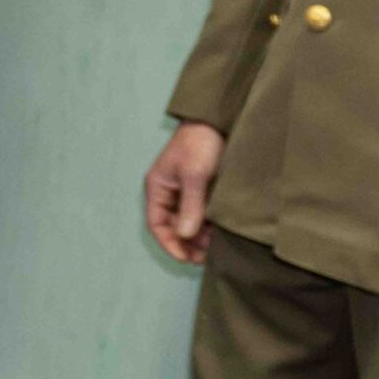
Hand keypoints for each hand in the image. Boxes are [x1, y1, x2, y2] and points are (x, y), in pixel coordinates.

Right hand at [144, 121, 227, 263]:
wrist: (218, 119)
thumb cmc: (200, 142)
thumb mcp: (195, 175)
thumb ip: (190, 206)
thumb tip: (184, 235)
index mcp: (158, 188)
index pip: (157, 224)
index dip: (169, 244)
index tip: (187, 258)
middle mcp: (169, 192)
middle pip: (172, 226)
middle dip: (187, 243)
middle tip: (206, 257)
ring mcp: (186, 191)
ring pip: (188, 221)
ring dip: (200, 235)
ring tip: (217, 246)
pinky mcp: (203, 188)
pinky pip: (202, 213)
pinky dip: (209, 224)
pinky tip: (222, 232)